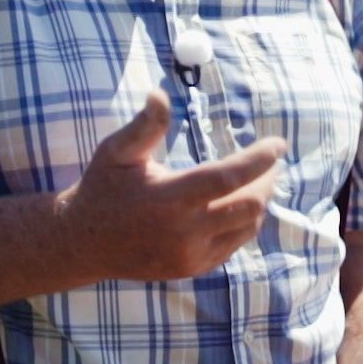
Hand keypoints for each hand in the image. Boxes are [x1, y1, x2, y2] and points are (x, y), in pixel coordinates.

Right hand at [57, 91, 285, 282]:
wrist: (83, 243)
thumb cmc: (103, 188)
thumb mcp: (116, 152)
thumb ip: (144, 126)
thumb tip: (160, 94)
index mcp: (169, 198)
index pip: (228, 177)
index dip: (259, 159)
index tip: (278, 143)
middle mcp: (184, 231)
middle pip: (249, 206)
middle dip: (267, 181)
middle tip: (270, 163)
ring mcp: (190, 255)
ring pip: (247, 228)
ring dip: (259, 202)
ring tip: (258, 180)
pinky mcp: (193, 269)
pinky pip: (233, 246)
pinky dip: (244, 223)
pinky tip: (239, 205)